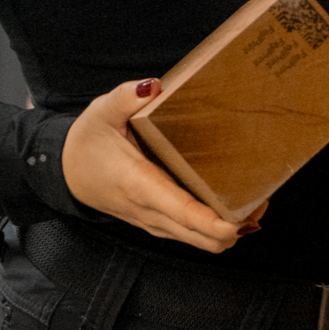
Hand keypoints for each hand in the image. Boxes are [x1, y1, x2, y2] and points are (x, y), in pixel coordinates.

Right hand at [60, 79, 265, 253]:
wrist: (66, 172)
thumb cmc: (88, 141)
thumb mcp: (101, 111)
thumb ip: (127, 97)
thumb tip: (154, 86)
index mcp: (140, 185)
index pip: (182, 212)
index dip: (213, 223)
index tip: (241, 222)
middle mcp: (150, 212)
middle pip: (200, 238)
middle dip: (235, 227)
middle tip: (262, 199)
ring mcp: (155, 223)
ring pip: (199, 242)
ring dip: (229, 231)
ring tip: (255, 201)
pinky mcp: (158, 223)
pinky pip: (192, 235)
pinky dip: (216, 229)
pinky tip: (234, 207)